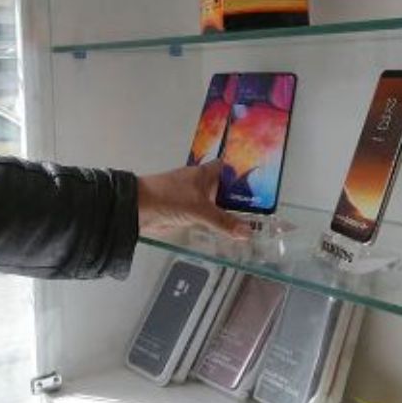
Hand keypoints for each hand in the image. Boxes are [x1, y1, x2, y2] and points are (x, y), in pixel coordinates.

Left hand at [136, 160, 251, 239]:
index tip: (262, 184)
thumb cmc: (169, 198)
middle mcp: (201, 184)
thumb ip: (223, 222)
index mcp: (205, 174)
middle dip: (241, 199)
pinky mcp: (186, 213)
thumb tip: (248, 232)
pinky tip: (229, 234)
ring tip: (253, 225)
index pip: (229, 168)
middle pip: (225, 189)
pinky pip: (207, 218)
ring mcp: (193, 199)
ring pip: (216, 205)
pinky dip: (217, 224)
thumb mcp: (200, 210)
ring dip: (229, 214)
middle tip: (263, 212)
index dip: (244, 173)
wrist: (137, 209)